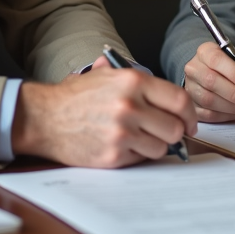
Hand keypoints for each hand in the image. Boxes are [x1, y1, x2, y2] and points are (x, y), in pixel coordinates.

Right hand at [11, 66, 196, 167]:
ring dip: (156, 144)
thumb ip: (135, 77)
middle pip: (176, 128)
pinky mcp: (113, 155)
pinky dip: (137, 154)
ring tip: (139, 137)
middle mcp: (130, 106)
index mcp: (132, 82)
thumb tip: (164, 90)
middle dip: (175, 132)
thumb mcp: (104, 74)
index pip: (179, 100)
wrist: (44, 117)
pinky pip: (141, 159)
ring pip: (162, 147)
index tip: (189, 121)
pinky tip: (123, 145)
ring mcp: (122, 132)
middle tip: (167, 132)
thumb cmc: (74, 97)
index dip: (190, 113)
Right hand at [182, 42, 234, 122]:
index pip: (217, 60)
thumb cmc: (231, 68)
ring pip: (207, 99)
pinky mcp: (192, 105)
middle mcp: (193, 68)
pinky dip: (225, 116)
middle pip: (210, 81)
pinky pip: (207, 114)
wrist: (218, 76)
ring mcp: (190, 87)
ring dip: (231, 106)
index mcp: (205, 52)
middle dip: (234, 93)